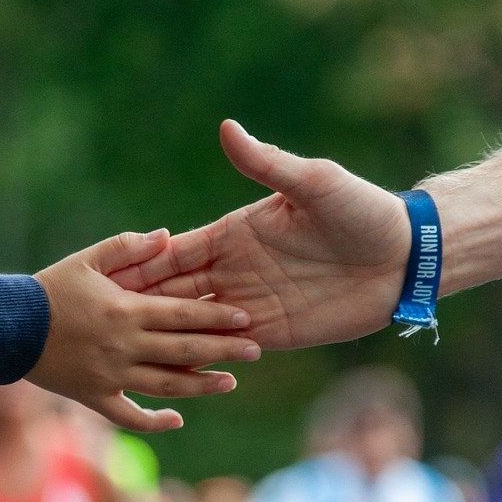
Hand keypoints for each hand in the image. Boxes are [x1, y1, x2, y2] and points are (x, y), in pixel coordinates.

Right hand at [30, 229, 260, 431]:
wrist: (8, 327)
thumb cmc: (49, 288)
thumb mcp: (87, 259)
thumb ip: (128, 247)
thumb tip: (167, 235)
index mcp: (126, 310)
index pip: (184, 314)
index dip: (218, 317)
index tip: (247, 318)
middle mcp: (125, 346)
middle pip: (184, 350)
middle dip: (224, 350)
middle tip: (256, 350)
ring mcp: (111, 375)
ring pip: (166, 385)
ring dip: (201, 385)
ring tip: (229, 382)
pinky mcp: (95, 397)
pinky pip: (129, 416)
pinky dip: (154, 422)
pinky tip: (178, 419)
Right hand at [111, 120, 409, 349]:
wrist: (406, 257)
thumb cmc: (362, 211)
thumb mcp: (313, 183)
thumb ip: (267, 163)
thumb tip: (227, 128)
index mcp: (236, 233)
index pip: (175, 252)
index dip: (140, 265)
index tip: (102, 277)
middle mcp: (237, 269)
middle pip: (176, 292)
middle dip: (139, 306)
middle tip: (95, 323)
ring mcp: (253, 304)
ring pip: (195, 324)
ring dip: (164, 336)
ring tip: (121, 354)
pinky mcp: (276, 332)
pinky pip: (229, 349)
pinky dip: (201, 359)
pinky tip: (171, 373)